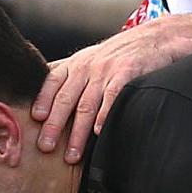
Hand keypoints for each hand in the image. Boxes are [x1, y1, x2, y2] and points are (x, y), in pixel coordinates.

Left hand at [31, 23, 190, 161]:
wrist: (156, 37)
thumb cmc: (119, 54)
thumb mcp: (90, 58)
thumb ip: (68, 74)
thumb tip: (41, 95)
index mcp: (75, 63)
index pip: (52, 82)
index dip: (43, 100)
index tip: (35, 119)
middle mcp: (88, 66)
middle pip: (66, 98)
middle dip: (54, 125)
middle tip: (45, 147)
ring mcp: (107, 70)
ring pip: (87, 104)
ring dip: (78, 132)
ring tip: (72, 155)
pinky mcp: (128, 73)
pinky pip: (113, 97)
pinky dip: (105, 115)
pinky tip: (100, 132)